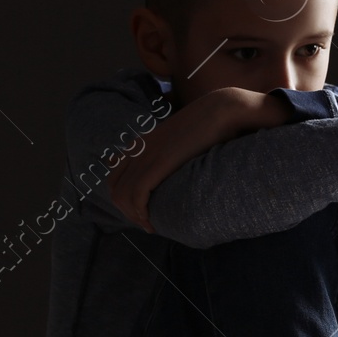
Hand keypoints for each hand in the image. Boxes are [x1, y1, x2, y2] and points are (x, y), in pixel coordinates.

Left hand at [108, 88, 285, 231]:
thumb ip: (175, 150)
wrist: (223, 109)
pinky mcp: (159, 163)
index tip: (143, 211)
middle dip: (126, 211)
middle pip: (115, 187)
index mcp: (143, 142)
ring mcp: (147, 155)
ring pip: (122, 194)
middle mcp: (139, 149)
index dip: (125, 197)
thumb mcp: (184, 138)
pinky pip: (137, 194)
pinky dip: (141, 213)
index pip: (116, 174)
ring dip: (134, 216)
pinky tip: (152, 222)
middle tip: (147, 224)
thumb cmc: (212, 124)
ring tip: (150, 227)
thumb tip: (183, 165)